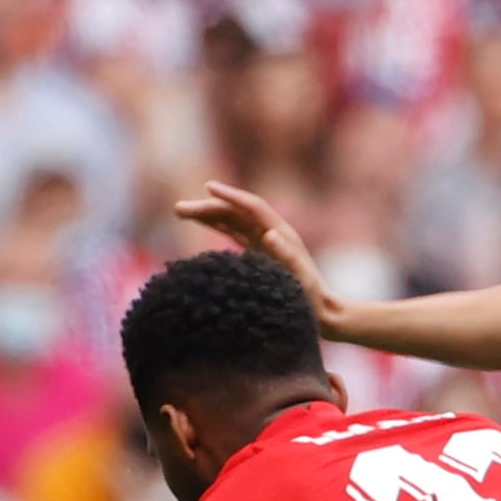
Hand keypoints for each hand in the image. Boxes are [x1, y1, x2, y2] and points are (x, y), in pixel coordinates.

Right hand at [172, 182, 338, 325]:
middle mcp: (272, 232)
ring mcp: (265, 241)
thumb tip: (270, 234)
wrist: (323, 312)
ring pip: (232, 220)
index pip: (252, 207)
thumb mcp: (301, 279)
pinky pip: (235, 233)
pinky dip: (217, 225)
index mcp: (282, 234)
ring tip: (180, 211)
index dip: (230, 196)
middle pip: (236, 212)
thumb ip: (286, 256)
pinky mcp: (259, 253)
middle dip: (208, 207)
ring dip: (208, 213)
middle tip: (178, 208)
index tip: (208, 188)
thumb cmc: (312, 298)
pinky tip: (201, 222)